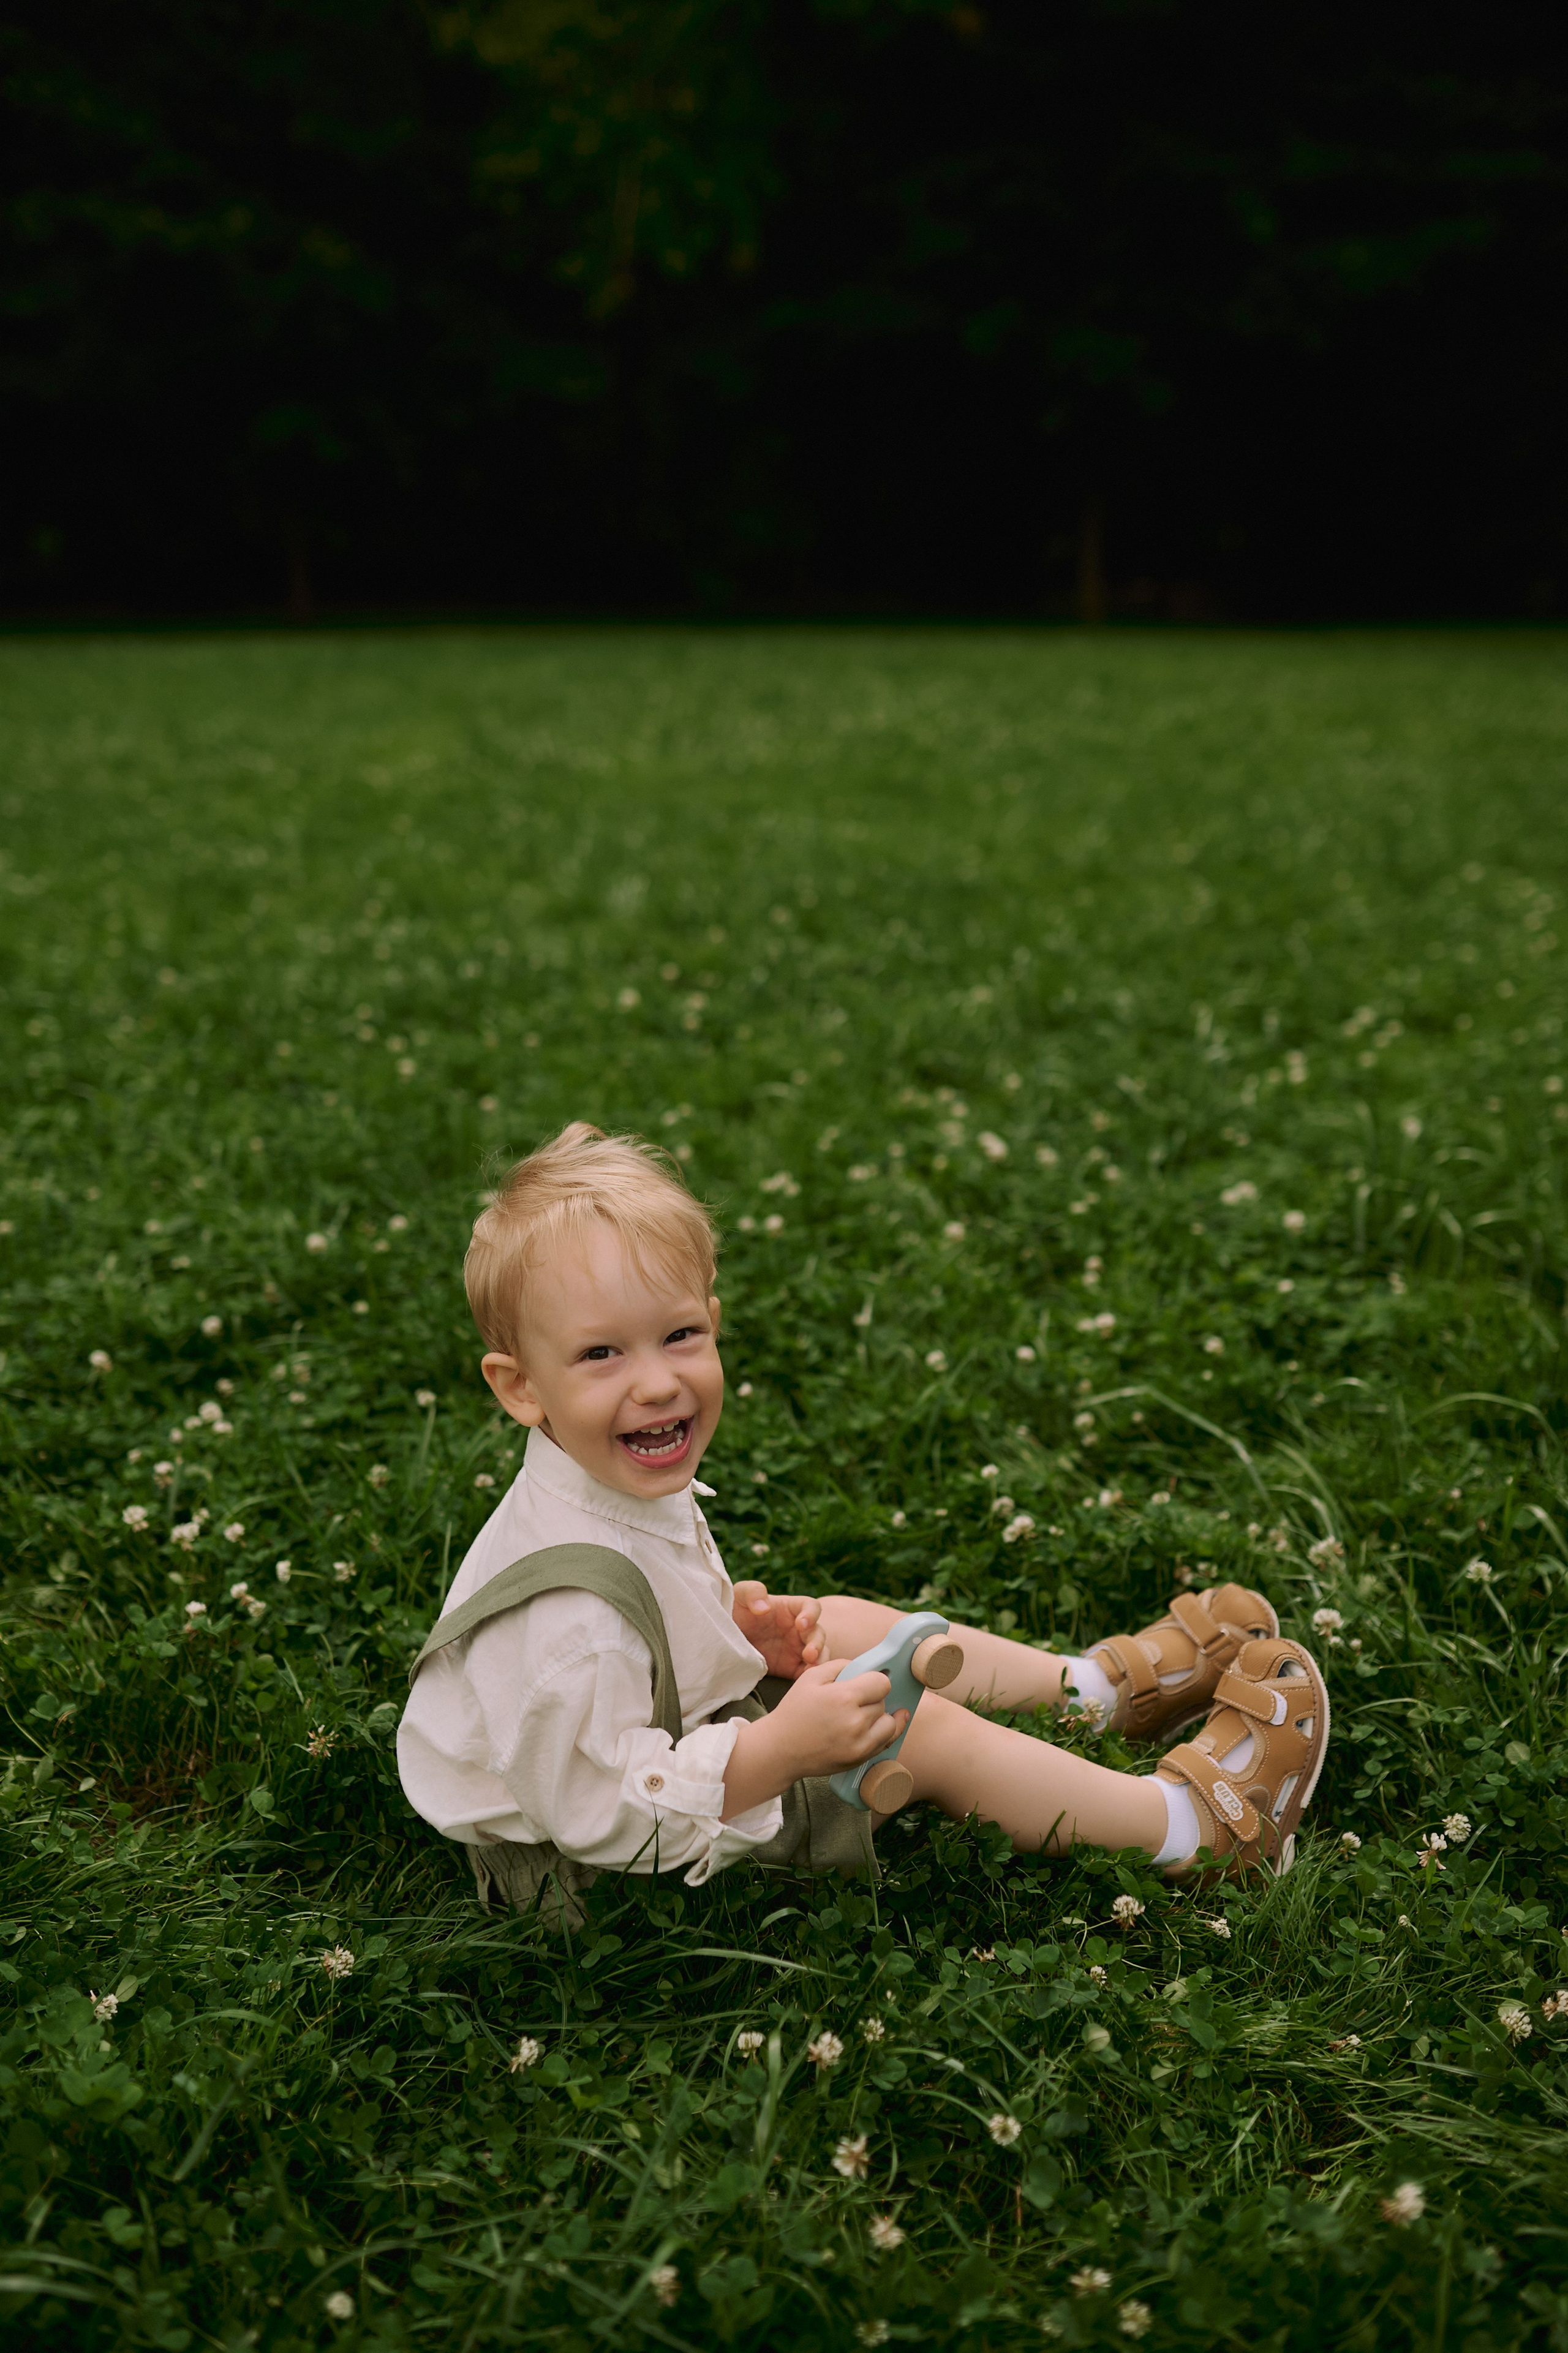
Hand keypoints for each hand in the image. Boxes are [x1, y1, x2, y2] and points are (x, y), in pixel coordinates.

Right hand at [721, 1660, 907, 1816]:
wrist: (781, 1749)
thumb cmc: (795, 1711)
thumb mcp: (811, 1677)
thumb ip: (842, 1665)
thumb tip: (865, 1668)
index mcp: (843, 1697)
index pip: (882, 1683)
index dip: (875, 1680)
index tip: (866, 1683)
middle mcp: (855, 1722)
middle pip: (883, 1702)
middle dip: (872, 1698)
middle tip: (854, 1700)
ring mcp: (859, 1744)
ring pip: (890, 1724)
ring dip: (880, 1717)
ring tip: (864, 1715)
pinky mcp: (860, 1759)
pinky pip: (886, 1743)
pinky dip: (883, 1734)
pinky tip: (876, 1727)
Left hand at [731, 1580, 824, 1678]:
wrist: (723, 1641)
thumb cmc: (734, 1612)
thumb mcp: (738, 1596)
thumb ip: (752, 1592)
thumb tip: (764, 1607)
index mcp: (790, 1608)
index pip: (811, 1607)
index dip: (811, 1614)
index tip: (801, 1624)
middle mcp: (798, 1629)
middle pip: (818, 1633)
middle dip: (817, 1642)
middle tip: (809, 1653)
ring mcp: (797, 1648)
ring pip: (819, 1653)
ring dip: (819, 1659)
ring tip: (810, 1667)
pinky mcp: (792, 1667)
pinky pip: (807, 1671)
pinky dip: (809, 1675)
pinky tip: (805, 1679)